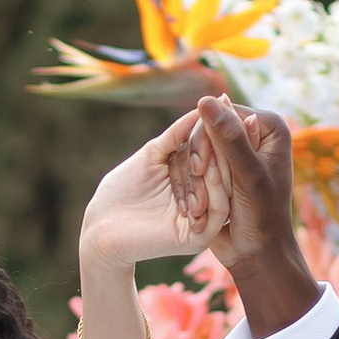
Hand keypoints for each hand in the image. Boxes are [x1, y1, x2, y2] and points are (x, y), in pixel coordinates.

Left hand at [79, 111, 217, 275]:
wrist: (101, 224)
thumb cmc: (123, 188)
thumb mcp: (153, 154)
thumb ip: (177, 135)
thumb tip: (202, 108)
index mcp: (196, 179)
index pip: (214, 151)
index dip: (218, 128)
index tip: (225, 101)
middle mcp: (205, 199)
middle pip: (223, 168)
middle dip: (227, 141)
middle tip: (237, 115)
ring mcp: (204, 219)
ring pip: (224, 188)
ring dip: (223, 162)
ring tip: (223, 138)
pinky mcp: (199, 237)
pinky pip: (217, 211)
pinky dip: (215, 188)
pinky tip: (209, 166)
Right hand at [184, 95, 316, 333]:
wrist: (257, 253)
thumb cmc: (261, 218)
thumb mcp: (247, 177)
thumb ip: (229, 138)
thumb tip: (206, 98)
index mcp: (270, 127)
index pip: (223, 113)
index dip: (205, 138)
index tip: (200, 168)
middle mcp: (255, 133)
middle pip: (208, 128)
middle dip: (200, 159)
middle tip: (198, 187)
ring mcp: (237, 150)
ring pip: (198, 148)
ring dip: (195, 176)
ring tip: (198, 204)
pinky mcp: (222, 168)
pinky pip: (195, 163)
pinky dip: (192, 182)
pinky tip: (194, 204)